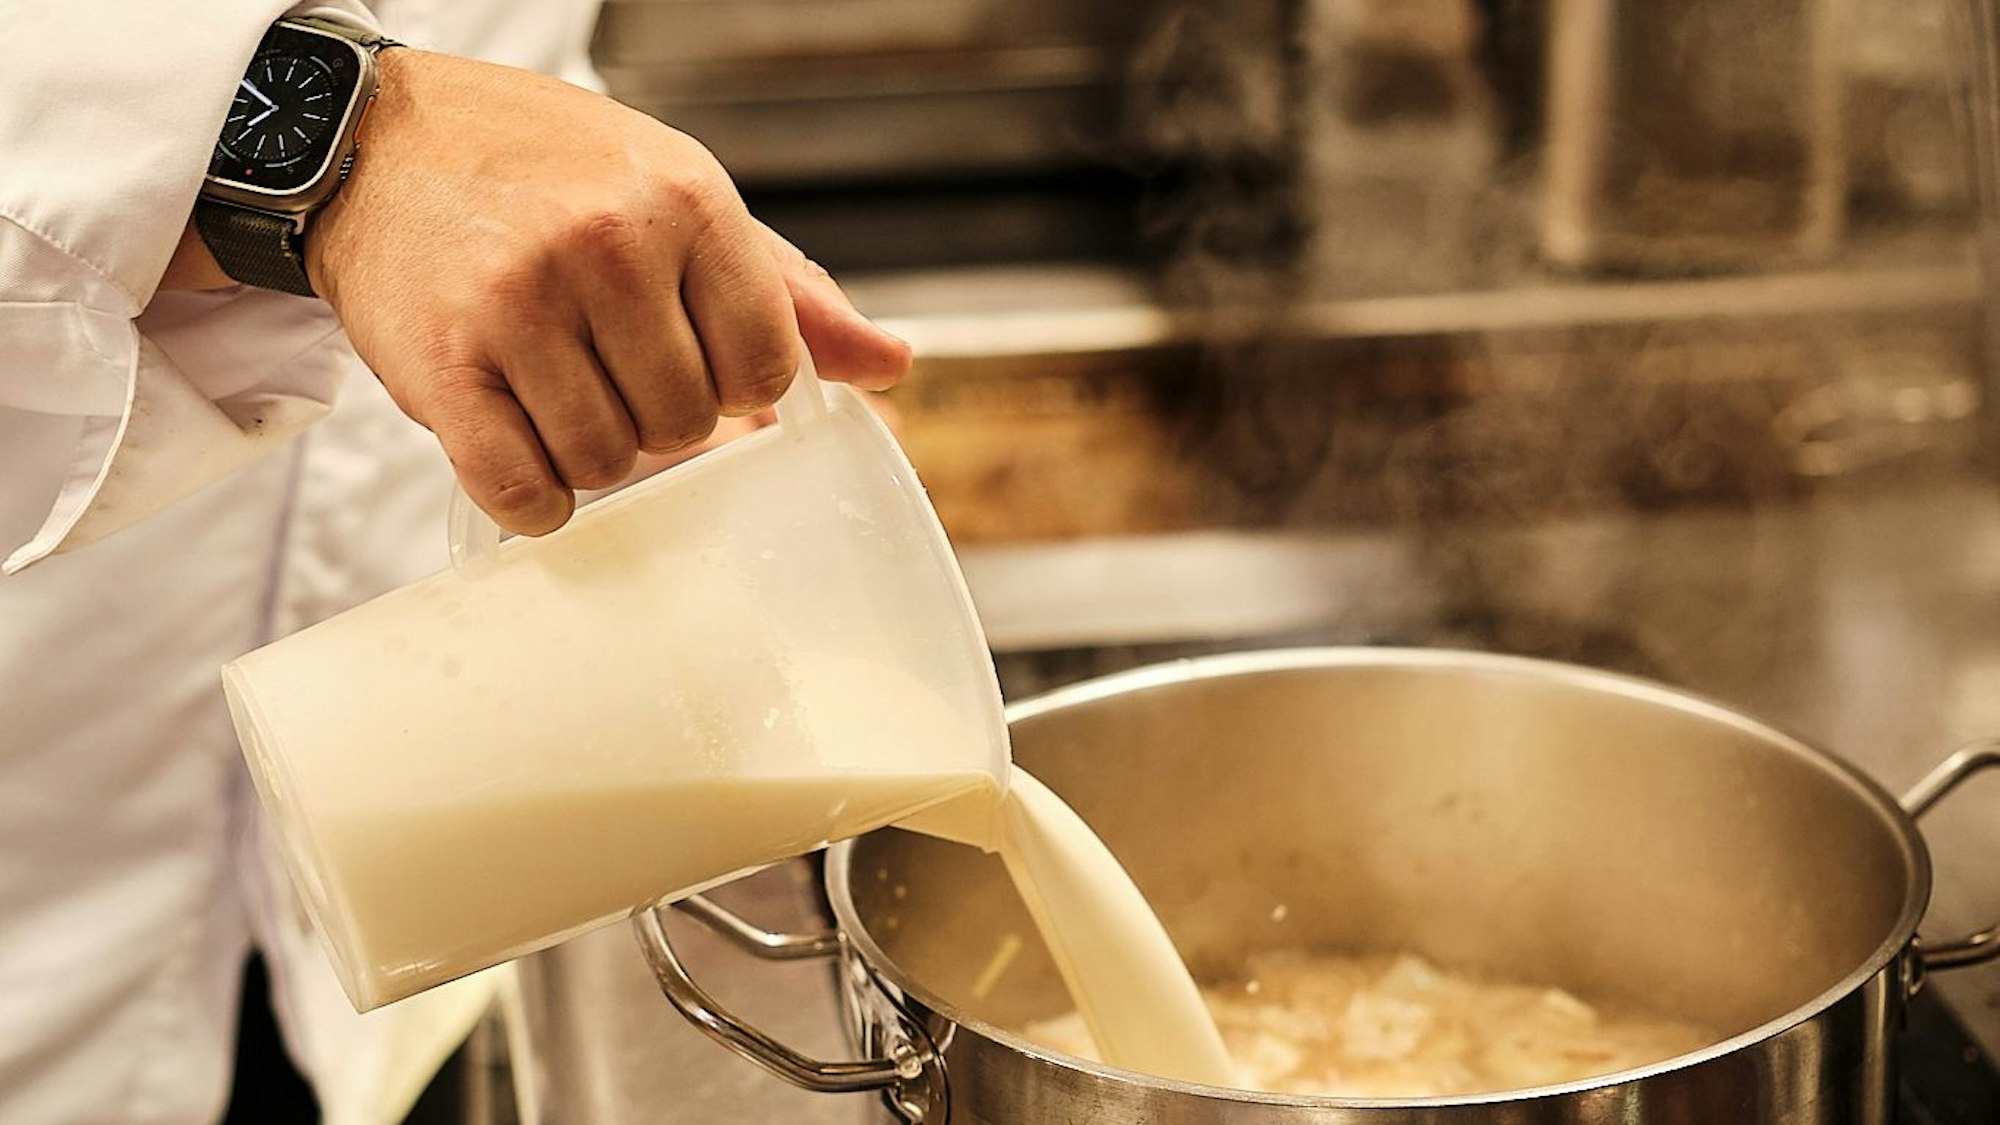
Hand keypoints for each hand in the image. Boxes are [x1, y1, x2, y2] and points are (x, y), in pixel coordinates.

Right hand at [304, 50, 909, 534]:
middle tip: (608, 364)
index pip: (767, 368)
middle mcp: (607, 246)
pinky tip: (522, 445)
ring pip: (607, 464)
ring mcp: (519, 306)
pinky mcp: (442, 366)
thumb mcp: (678, 195)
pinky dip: (534, 499)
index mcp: (687, 199)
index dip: (737, 384)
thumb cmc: (546, 172)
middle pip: (687, 424)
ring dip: (590, 452)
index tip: (693, 357)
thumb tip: (892, 367)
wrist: (377, 139)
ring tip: (556, 385)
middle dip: (659, 415)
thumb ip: (787, 292)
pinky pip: (524, 491)